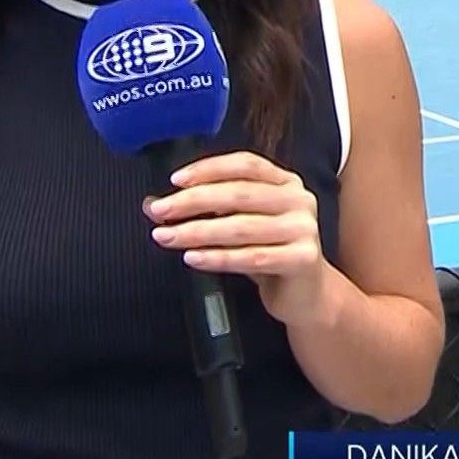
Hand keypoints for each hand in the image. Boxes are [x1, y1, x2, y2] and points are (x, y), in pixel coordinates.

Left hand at [144, 152, 332, 326]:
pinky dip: (218, 258)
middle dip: (193, 201)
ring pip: (241, 227)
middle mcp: (299, 200)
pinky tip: (193, 258)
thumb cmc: (268, 253)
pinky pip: (252, 257)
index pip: (245, 164)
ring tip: (166, 236)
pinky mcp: (302, 259)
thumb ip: (204, 211)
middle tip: (160, 210)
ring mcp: (303, 229)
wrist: (306, 295)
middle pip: (239, 193)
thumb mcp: (238, 225)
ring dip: (197, 231)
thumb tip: (152, 204)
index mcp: (285, 182)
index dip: (208, 169)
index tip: (175, 181)